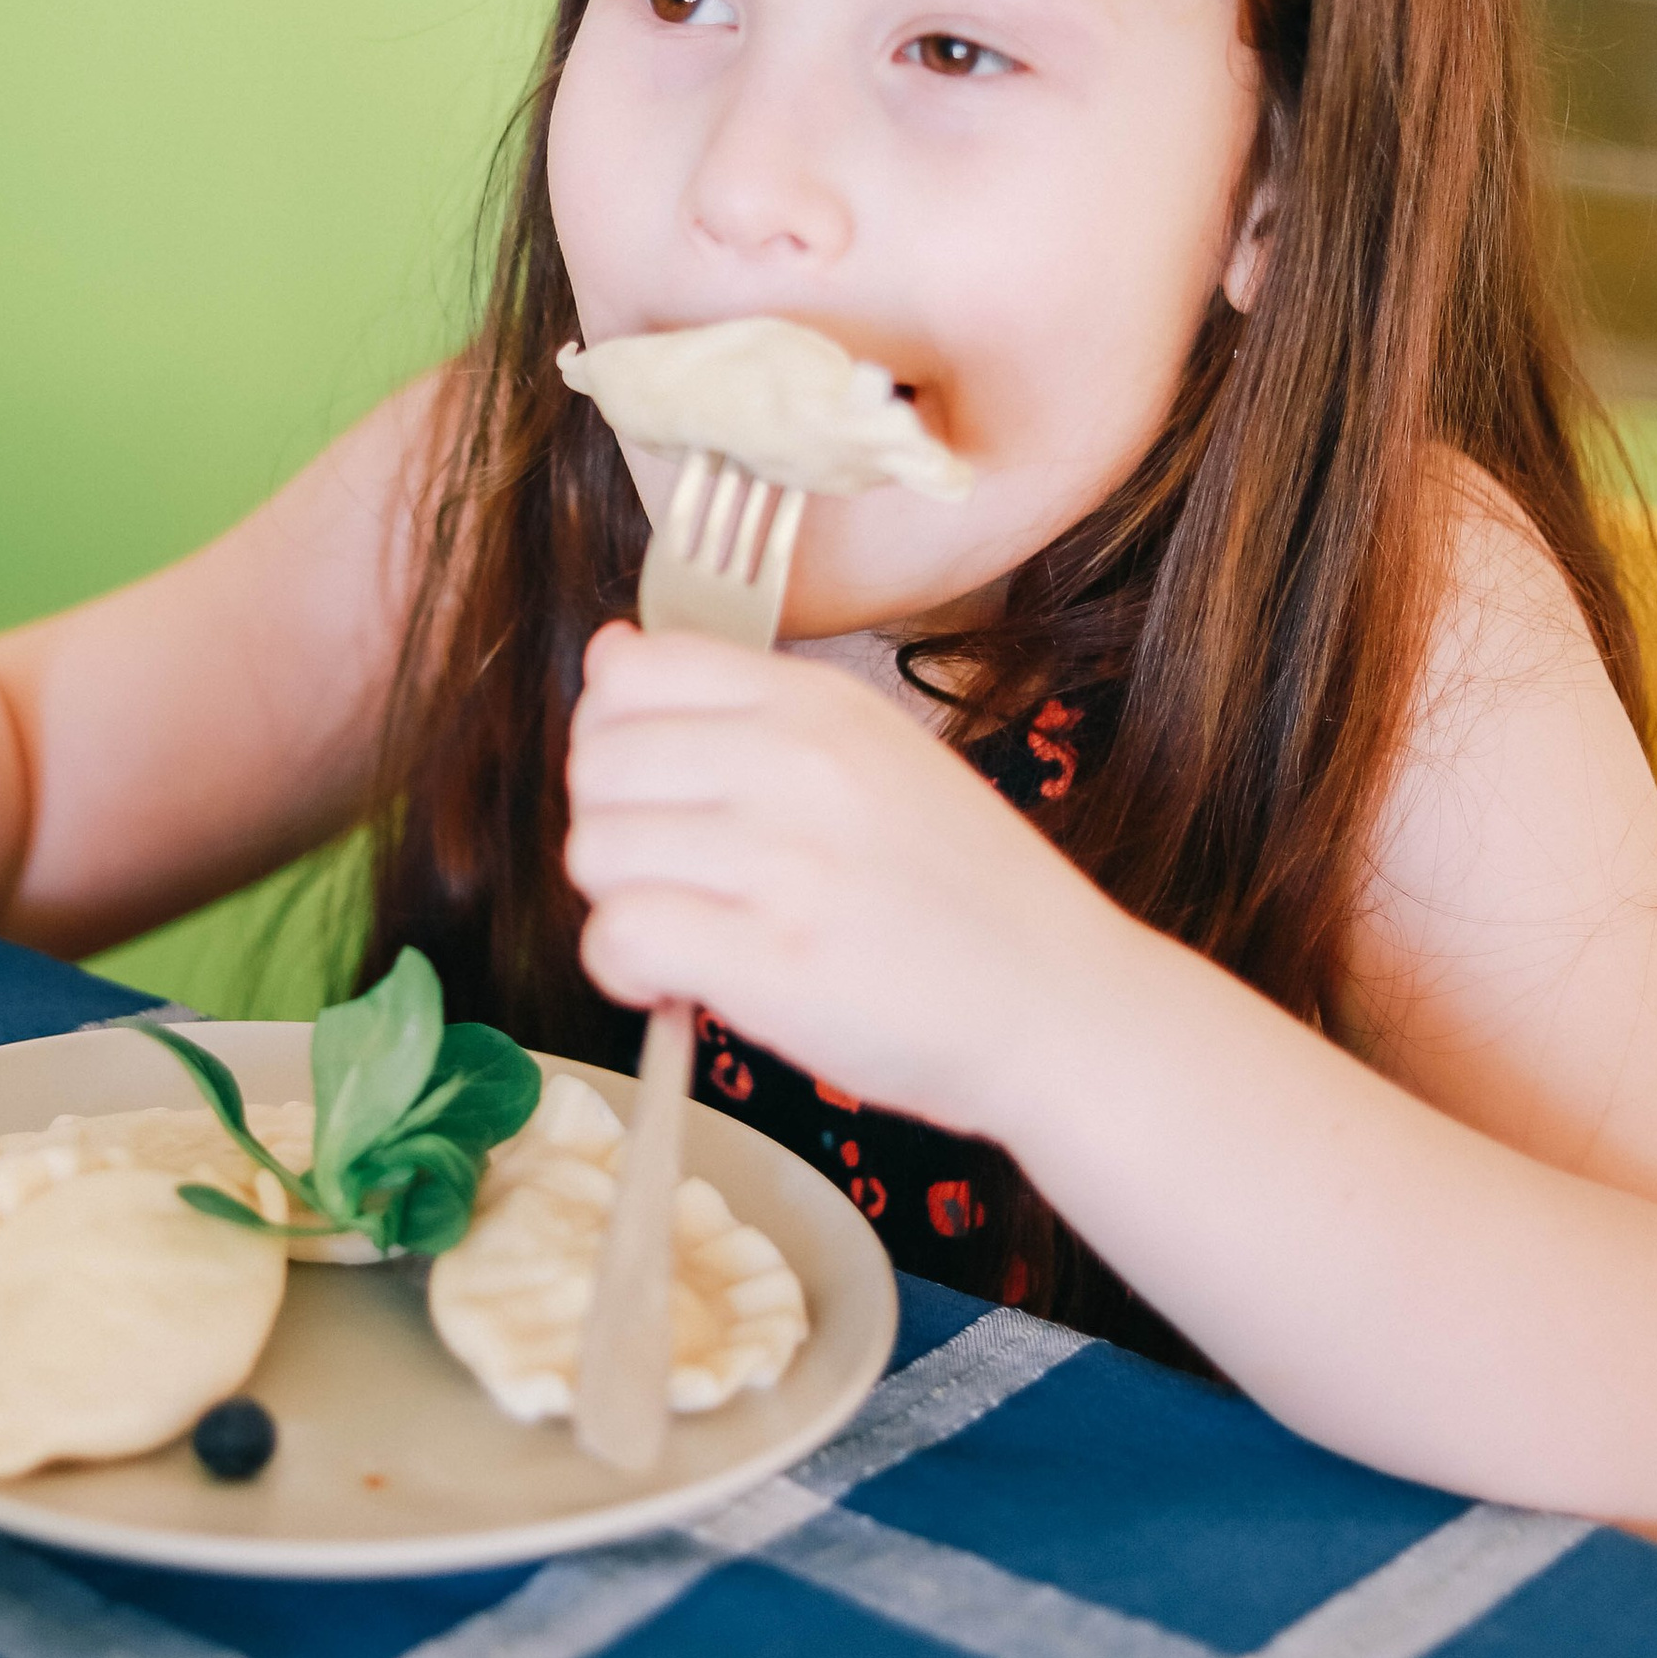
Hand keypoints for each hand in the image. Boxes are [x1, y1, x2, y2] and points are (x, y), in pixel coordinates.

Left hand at [563, 622, 1121, 1135]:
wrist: (1061, 1004)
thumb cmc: (963, 894)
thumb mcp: (875, 754)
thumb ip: (743, 706)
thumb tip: (611, 653)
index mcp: (819, 702)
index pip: (634, 670)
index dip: (613, 736)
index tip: (656, 793)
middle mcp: (797, 762)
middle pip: (595, 762)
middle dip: (612, 828)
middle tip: (678, 880)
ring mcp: (786, 859)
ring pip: (594, 850)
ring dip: (622, 903)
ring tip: (694, 933)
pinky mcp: (772, 960)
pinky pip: (617, 936)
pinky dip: (625, 971)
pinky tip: (678, 984)